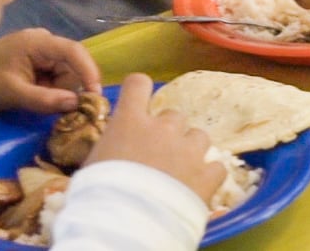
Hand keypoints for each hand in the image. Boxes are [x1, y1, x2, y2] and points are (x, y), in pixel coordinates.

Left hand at [0, 28, 100, 112]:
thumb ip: (44, 99)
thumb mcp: (13, 94)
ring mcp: (44, 48)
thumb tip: (76, 104)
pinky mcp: (41, 58)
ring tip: (34, 97)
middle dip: (65, 87)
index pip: (72, 51)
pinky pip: (58, 74)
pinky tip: (35, 92)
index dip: (88, 71)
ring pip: (67, 72)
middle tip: (51, 105)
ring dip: (56, 89)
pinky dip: (51, 87)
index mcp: (37, 42)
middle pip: (72, 65)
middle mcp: (45, 40)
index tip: (94, 94)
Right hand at [86, 73, 225, 202]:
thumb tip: (113, 149)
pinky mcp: (208, 174)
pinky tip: (197, 187)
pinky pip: (216, 166)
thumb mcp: (93, 165)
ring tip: (180, 171)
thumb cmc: (98, 195)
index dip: (139, 91)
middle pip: (172, 115)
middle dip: (167, 131)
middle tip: (156, 154)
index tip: (139, 101)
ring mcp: (189, 149)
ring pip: (199, 136)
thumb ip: (111, 147)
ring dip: (190, 149)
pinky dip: (208, 175)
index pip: (138, 84)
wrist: (126, 225)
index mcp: (130, 121)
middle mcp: (163, 128)